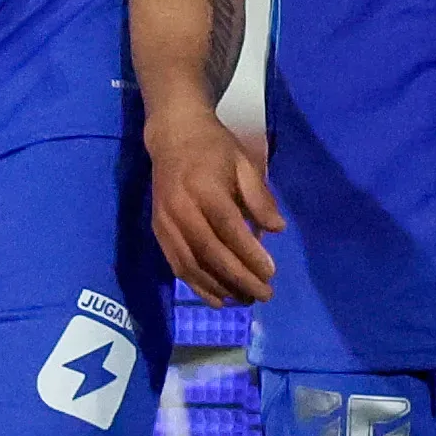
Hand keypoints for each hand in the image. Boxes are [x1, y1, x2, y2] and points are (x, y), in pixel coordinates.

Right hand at [147, 107, 281, 306]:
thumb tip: (277, 229)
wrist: (172, 136)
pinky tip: (218, 299)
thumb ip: (259, 197)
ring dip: (220, 288)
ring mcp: (166, 222)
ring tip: (246, 300)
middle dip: (240, 278)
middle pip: (211, 252)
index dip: (249, 253)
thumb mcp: (243, 163)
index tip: (271, 272)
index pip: (228, 228)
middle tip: (265, 294)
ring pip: (192, 265)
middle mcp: (181, 208)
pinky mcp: (158, 232)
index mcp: (204, 187)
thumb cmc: (214, 148)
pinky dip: (197, 286)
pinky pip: (177, 265)